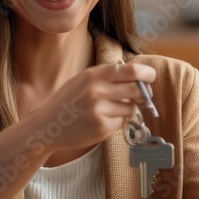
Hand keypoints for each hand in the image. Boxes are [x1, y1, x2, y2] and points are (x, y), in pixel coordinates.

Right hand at [32, 62, 156, 152]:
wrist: (48, 126)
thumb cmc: (68, 101)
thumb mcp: (83, 81)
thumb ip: (107, 77)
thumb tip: (139, 77)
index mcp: (93, 75)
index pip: (130, 71)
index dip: (146, 74)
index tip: (150, 77)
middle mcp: (97, 91)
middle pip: (136, 90)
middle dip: (143, 93)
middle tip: (142, 96)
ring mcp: (99, 110)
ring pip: (131, 108)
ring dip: (129, 109)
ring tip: (113, 110)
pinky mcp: (101, 127)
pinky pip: (122, 122)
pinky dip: (118, 122)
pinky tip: (104, 121)